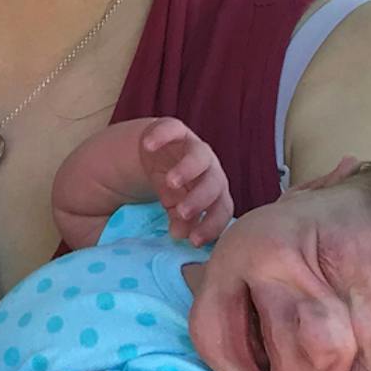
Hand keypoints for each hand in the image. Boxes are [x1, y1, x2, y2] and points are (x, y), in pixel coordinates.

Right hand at [138, 116, 233, 241]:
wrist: (149, 157)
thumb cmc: (166, 190)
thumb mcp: (169, 209)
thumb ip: (176, 222)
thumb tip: (180, 235)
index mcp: (212, 193)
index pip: (221, 210)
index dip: (211, 226)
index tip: (194, 241)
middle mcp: (207, 170)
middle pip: (214, 183)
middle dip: (199, 199)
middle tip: (181, 212)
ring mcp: (191, 148)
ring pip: (200, 155)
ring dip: (188, 169)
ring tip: (169, 181)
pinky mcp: (174, 130)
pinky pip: (172, 128)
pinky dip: (162, 135)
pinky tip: (148, 146)